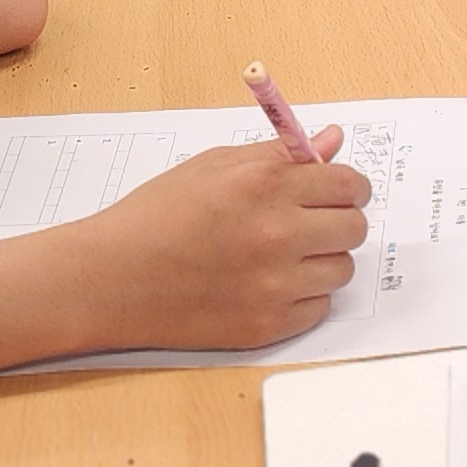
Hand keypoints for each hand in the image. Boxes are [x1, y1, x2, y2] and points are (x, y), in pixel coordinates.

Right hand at [61, 135, 372, 351]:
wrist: (112, 278)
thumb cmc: (156, 217)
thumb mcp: (215, 166)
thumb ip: (280, 155)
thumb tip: (332, 140)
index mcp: (264, 185)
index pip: (348, 183)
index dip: (347, 186)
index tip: (338, 191)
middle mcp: (276, 234)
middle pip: (354, 228)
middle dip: (338, 221)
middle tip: (310, 223)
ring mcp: (274, 285)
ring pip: (341, 270)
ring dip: (320, 261)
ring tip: (280, 256)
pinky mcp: (268, 325)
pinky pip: (318, 307)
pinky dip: (302, 297)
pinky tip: (267, 285)